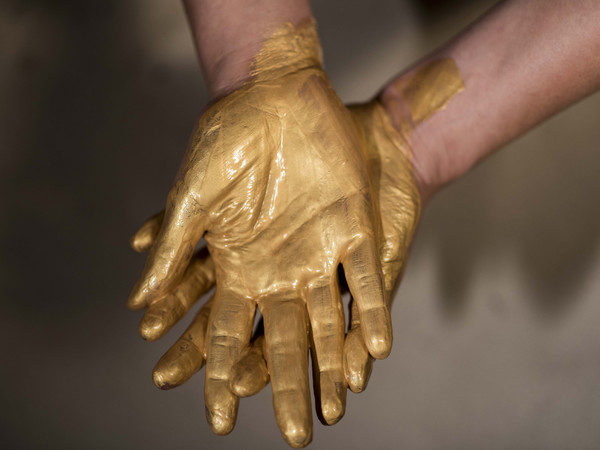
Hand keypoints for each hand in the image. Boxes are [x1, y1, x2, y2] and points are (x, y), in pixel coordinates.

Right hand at [127, 20, 390, 446]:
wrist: (280, 94)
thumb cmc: (229, 136)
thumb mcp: (195, 191)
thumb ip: (173, 245)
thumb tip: (137, 300)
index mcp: (239, 263)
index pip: (227, 332)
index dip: (220, 375)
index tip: (219, 420)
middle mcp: (279, 268)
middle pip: (281, 340)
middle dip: (285, 387)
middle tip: (296, 435)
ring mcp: (320, 253)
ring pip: (329, 322)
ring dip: (334, 365)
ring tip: (339, 408)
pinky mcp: (355, 232)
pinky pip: (367, 282)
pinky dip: (371, 315)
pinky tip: (374, 352)